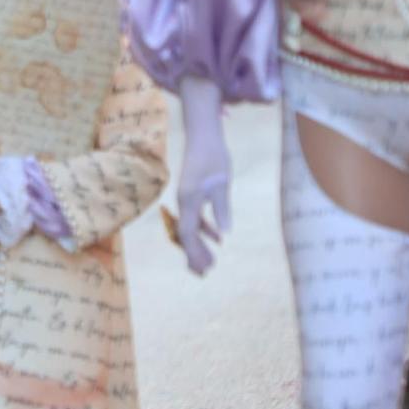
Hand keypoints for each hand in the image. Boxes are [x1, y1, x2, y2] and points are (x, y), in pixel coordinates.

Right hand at [175, 78, 231, 275]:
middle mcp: (184, 201)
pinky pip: (195, 217)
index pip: (188, 232)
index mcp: (189, 199)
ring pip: (189, 227)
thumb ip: (222, 208)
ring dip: (198, 244)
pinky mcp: (192, 193)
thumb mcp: (222, 182)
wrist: (203, 135)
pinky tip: (217, 237)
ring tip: (208, 262)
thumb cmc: (214, 156)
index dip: (195, 251)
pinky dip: (204, 229)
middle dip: (193, 253)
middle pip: (185, 233)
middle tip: (204, 273)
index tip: (205, 267)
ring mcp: (187, 197)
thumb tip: (224, 233)